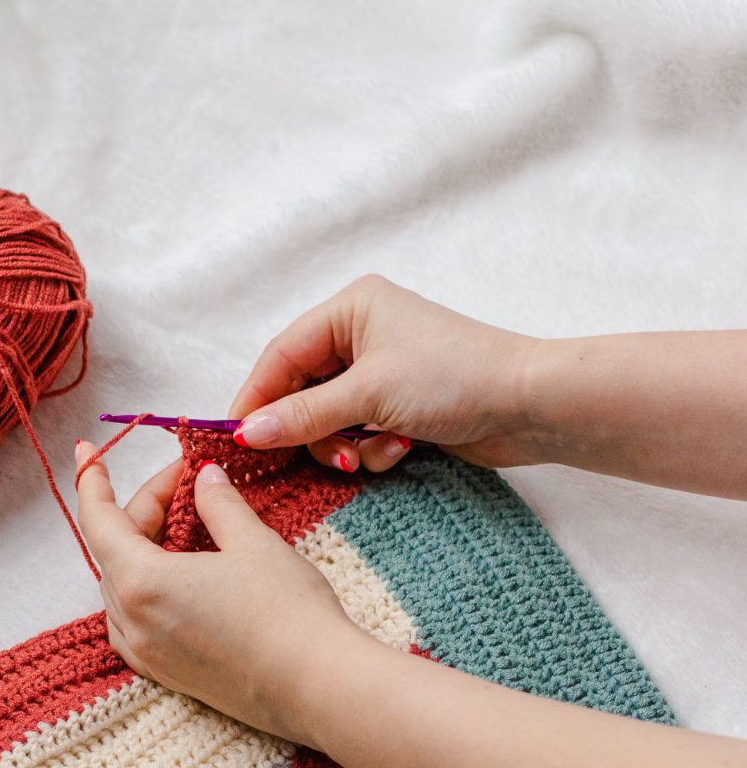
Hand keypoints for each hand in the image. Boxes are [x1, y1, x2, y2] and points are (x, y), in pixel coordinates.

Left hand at [75, 442, 359, 744]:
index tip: (87, 452)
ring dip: (142, 552)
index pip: (98, 521)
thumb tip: (204, 478)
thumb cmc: (287, 614)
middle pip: (114, 552)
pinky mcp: (167, 675)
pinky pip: (135, 624)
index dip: (91, 480)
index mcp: (142, 582)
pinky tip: (179, 579)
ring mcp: (148, 654)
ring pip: (121, 589)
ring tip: (184, 527)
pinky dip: (146, 592)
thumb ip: (218, 503)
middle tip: (187, 484)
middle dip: (144, 511)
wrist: (317, 687)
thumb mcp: (252, 543)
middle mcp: (133, 623)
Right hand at [230, 274, 537, 473]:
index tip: (238, 440)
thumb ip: (303, 415)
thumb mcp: (369, 395)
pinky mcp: (399, 404)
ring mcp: (381, 370)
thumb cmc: (454, 379)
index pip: (281, 355)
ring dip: (346, 445)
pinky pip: (359, 432)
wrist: (528, 404)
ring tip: (373, 454)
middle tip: (328, 457)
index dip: (257, 399)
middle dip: (313, 431)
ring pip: (329, 419)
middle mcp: (362, 334)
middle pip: (301, 391)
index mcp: (350, 309)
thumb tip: (247, 433)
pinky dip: (372, 448)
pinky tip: (402, 449)